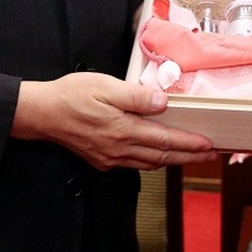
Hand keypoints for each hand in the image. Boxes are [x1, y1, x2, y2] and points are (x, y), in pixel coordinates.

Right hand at [11, 73, 216, 170]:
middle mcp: (120, 149)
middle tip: (209, 155)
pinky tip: (157, 155)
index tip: (208, 145)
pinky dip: (152, 161)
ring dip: (172, 160)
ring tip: (190, 155)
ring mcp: (110, 158)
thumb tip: (163, 102)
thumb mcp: (105, 86)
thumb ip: (135, 96)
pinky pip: (134, 164)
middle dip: (188, 156)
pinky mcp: (101, 160)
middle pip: (162, 156)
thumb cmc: (72, 95)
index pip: (165, 139)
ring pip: (149, 163)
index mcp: (123, 130)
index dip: (188, 144)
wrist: (42, 114)